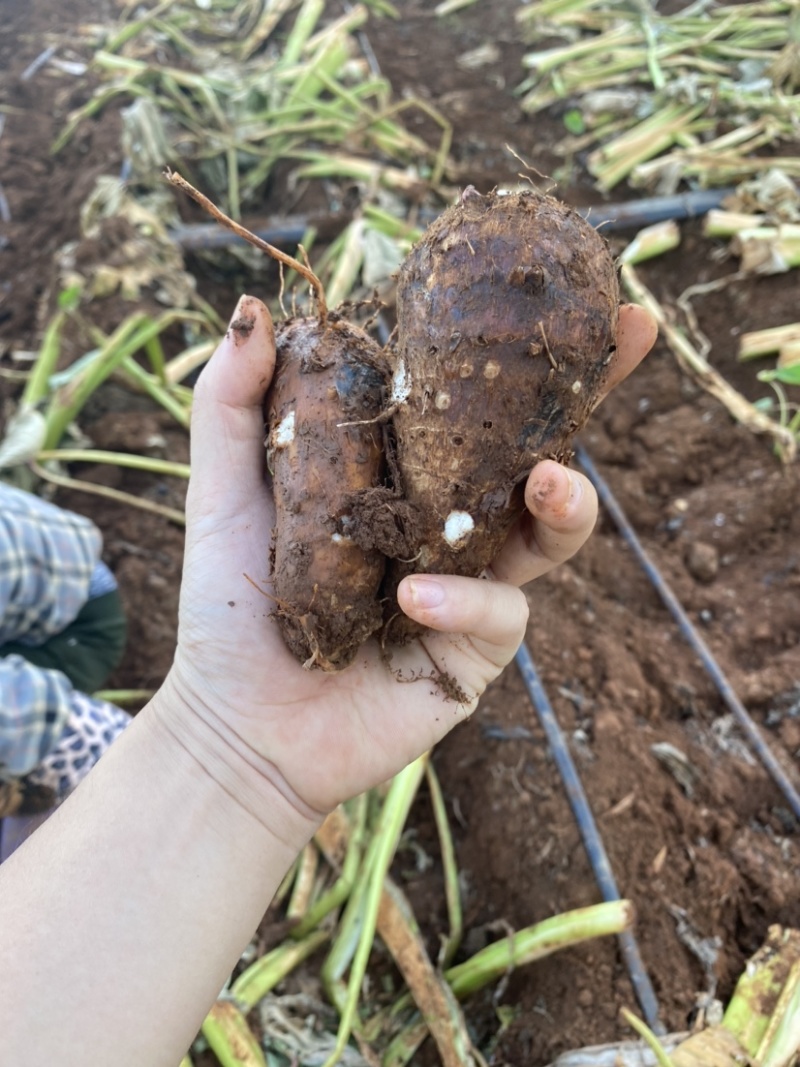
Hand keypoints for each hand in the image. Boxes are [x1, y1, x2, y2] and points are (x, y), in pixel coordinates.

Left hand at [163, 297, 655, 838]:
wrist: (239, 723)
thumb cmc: (231, 607)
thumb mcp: (224, 492)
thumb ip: (231, 403)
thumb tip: (256, 305)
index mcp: (404, 474)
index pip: (473, 406)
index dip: (522, 356)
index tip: (572, 294)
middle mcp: (450, 521)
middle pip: (537, 452)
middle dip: (589, 398)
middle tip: (627, 339)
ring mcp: (473, 584)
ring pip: (553, 532)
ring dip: (567, 501)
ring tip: (548, 482)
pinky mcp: (479, 649)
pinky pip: (502, 611)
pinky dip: (464, 599)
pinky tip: (412, 601)